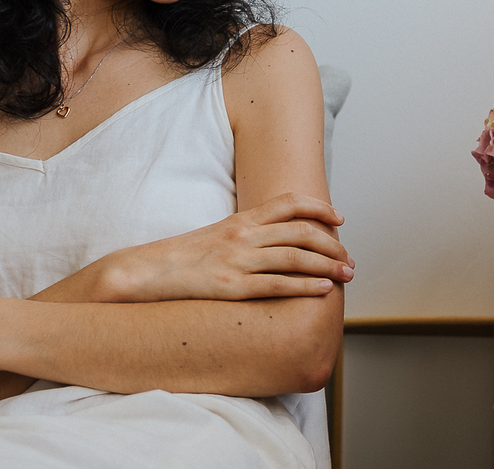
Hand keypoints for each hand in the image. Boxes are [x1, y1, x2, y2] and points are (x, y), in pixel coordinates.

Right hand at [97, 192, 354, 302]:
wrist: (143, 272)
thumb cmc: (180, 258)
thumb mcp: (216, 236)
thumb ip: (245, 234)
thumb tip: (273, 241)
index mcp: (240, 220)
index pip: (289, 203)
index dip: (319, 209)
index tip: (340, 219)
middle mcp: (243, 236)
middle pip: (301, 232)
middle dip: (332, 244)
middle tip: (349, 258)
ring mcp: (238, 261)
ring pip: (295, 258)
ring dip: (328, 265)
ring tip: (347, 274)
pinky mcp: (231, 287)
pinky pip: (277, 285)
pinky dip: (305, 285)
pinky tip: (324, 289)